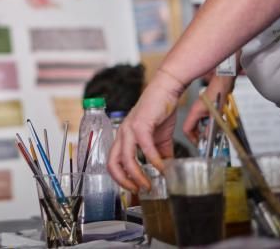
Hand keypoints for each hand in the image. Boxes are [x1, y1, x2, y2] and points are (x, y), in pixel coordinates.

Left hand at [107, 69, 183, 191]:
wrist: (166, 90)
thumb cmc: (160, 111)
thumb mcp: (159, 139)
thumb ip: (160, 156)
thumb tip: (166, 173)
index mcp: (123, 138)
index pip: (113, 163)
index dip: (121, 179)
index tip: (134, 190)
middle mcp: (122, 134)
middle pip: (112, 163)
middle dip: (123, 181)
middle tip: (137, 190)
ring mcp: (129, 128)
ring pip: (126, 158)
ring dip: (137, 175)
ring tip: (149, 184)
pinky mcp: (141, 124)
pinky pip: (145, 147)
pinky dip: (153, 160)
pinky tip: (162, 167)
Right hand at [182, 74, 235, 144]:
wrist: (224, 81)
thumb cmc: (219, 91)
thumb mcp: (217, 113)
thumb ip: (212, 126)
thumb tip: (209, 138)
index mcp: (195, 112)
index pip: (187, 129)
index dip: (192, 139)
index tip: (200, 144)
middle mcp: (196, 111)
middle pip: (193, 128)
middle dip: (200, 136)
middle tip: (207, 143)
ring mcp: (202, 109)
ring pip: (201, 125)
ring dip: (207, 131)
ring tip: (215, 135)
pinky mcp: (208, 108)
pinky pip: (207, 120)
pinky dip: (212, 125)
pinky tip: (220, 125)